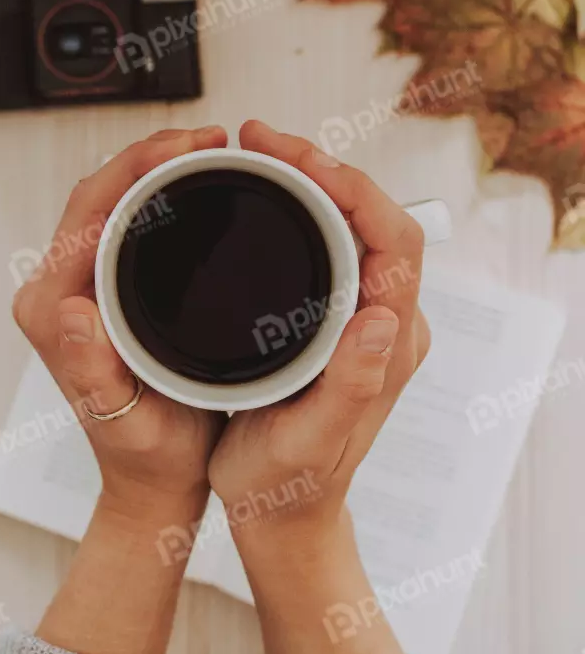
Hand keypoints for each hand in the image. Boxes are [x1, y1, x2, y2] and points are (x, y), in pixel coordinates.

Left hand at [13, 126, 227, 525]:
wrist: (154, 478)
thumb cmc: (145, 453)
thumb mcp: (125, 419)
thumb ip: (92, 370)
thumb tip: (72, 312)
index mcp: (53, 310)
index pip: (88, 210)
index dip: (138, 165)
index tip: (190, 144)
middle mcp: (58, 292)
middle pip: (98, 195)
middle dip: (152, 155)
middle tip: (212, 139)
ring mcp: (79, 289)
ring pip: (112, 204)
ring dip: (156, 171)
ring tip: (208, 152)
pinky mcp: (102, 293)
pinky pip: (124, 225)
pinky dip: (159, 197)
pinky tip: (194, 189)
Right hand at [208, 120, 430, 534]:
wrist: (281, 513)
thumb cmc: (288, 485)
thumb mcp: (310, 443)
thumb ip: (352, 385)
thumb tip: (381, 316)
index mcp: (387, 345)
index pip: (395, 240)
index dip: (353, 188)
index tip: (295, 159)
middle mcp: (385, 323)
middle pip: (375, 217)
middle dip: (323, 167)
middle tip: (260, 140)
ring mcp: (363, 319)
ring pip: (353, 224)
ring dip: (311, 181)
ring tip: (258, 154)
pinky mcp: (336, 321)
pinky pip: (331, 244)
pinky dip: (300, 207)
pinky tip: (263, 196)